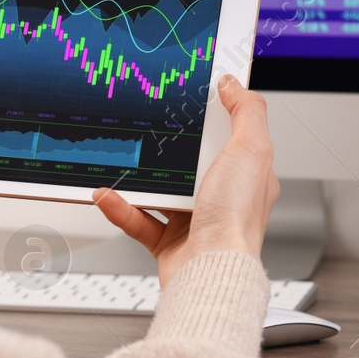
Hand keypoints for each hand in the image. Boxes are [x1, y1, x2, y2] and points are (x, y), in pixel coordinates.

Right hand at [92, 75, 279, 287]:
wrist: (210, 272)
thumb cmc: (236, 220)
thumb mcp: (252, 149)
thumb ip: (247, 112)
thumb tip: (232, 85)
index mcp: (247, 175)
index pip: (231, 136)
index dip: (212, 115)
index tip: (189, 96)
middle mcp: (222, 198)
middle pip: (191, 160)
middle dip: (167, 145)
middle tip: (146, 124)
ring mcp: (194, 220)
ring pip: (159, 189)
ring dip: (135, 176)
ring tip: (117, 158)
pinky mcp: (168, 242)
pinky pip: (137, 219)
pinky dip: (119, 206)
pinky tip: (106, 193)